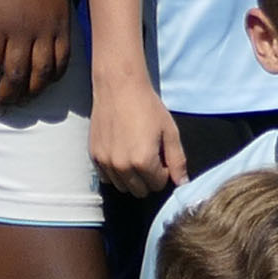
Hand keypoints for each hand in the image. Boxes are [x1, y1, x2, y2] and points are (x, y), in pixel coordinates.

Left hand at [0, 0, 76, 112]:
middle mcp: (23, 31)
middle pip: (14, 74)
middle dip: (4, 96)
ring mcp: (47, 32)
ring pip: (40, 73)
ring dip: (29, 93)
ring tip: (19, 103)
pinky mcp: (64, 30)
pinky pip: (62, 62)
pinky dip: (53, 78)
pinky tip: (43, 85)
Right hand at [92, 69, 191, 199]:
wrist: (119, 87)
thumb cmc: (148, 107)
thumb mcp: (170, 132)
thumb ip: (177, 161)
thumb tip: (183, 184)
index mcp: (143, 162)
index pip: (158, 185)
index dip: (164, 172)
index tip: (162, 156)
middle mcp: (122, 166)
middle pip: (140, 191)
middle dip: (149, 179)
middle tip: (151, 157)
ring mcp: (105, 162)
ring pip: (122, 187)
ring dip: (132, 178)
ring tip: (136, 155)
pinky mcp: (94, 156)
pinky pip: (107, 178)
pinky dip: (116, 173)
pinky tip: (122, 154)